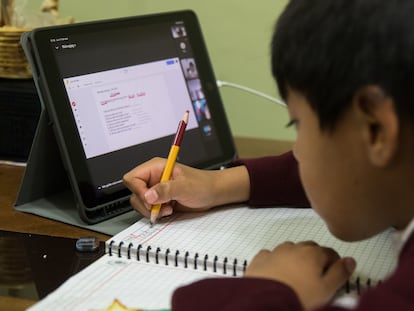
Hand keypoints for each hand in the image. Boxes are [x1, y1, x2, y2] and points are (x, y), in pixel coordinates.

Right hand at [123, 157, 249, 219]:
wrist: (212, 193)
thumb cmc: (202, 184)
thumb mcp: (185, 186)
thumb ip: (166, 190)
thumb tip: (148, 195)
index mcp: (155, 167)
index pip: (132, 178)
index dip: (138, 190)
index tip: (151, 199)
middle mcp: (153, 178)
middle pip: (134, 193)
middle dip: (146, 204)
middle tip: (160, 207)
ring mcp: (155, 190)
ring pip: (139, 203)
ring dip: (152, 210)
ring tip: (168, 208)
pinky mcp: (159, 200)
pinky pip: (148, 210)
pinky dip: (156, 214)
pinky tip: (169, 210)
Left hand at [244, 241, 355, 309]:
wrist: (264, 299)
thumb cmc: (298, 296)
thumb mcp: (326, 289)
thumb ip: (340, 273)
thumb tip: (350, 261)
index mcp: (313, 253)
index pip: (330, 253)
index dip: (335, 263)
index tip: (335, 274)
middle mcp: (294, 248)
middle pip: (310, 248)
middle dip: (316, 258)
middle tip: (317, 276)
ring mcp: (275, 252)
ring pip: (290, 249)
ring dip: (296, 257)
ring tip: (297, 275)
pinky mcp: (260, 259)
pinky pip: (270, 255)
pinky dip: (276, 260)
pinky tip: (276, 271)